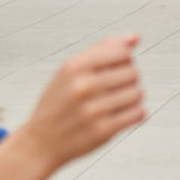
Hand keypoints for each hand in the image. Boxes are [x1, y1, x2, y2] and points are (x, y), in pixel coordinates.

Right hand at [17, 34, 144, 171]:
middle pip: (133, 73)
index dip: (123, 61)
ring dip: (132, 97)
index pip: (123, 53)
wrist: (40, 142)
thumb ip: (103, 49)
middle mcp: (83, 86)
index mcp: (74, 67)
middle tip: (113, 89)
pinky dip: (134, 113)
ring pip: (138, 93)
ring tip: (116, 102)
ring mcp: (93, 110)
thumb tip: (136, 37)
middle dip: (128, 80)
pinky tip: (120, 115)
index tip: (113, 71)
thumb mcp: (70, 69)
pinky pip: (139, 113)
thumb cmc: (59, 101)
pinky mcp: (103, 131)